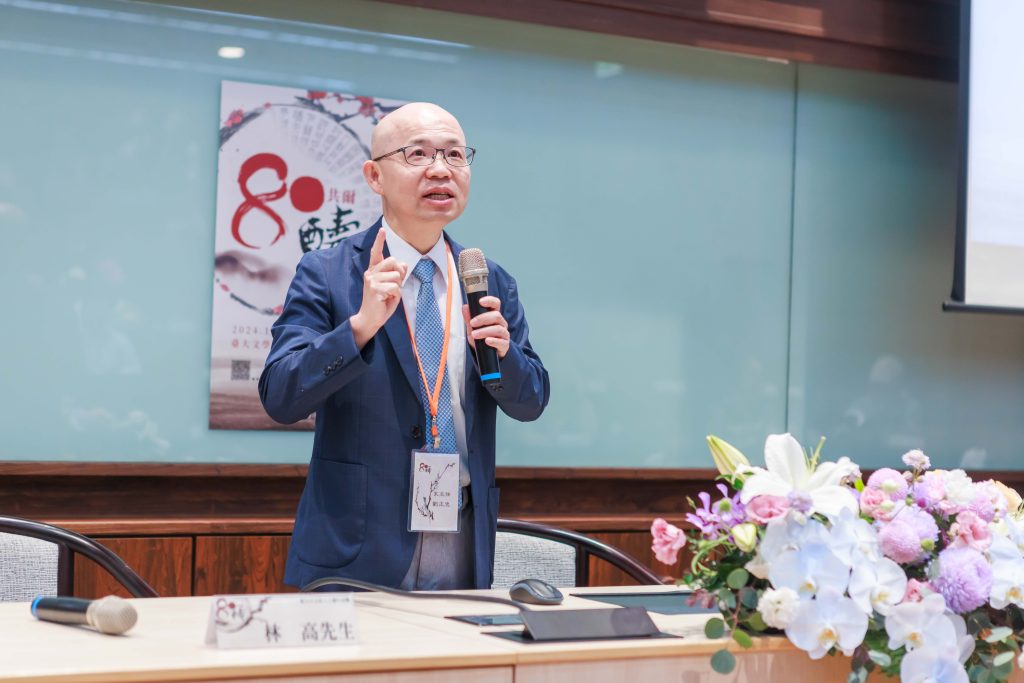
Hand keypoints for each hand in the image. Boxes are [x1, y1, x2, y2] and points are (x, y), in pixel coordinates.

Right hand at [351, 229, 407, 348]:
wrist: (370, 319)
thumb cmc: (382, 302)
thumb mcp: (392, 286)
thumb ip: (397, 274)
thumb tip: (403, 264)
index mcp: (373, 270)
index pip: (376, 253)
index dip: (379, 241)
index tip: (382, 230)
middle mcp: (370, 273)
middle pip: (393, 261)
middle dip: (399, 273)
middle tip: (394, 286)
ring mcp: (371, 280)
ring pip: (396, 276)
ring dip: (398, 287)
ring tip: (389, 295)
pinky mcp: (374, 289)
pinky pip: (395, 288)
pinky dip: (396, 295)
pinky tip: (387, 300)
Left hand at [463, 296, 509, 358]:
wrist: (486, 355)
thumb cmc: (480, 338)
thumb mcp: (472, 328)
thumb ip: (469, 318)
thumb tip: (464, 307)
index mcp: (494, 316)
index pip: (496, 304)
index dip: (490, 301)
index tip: (480, 301)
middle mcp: (501, 323)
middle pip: (496, 316)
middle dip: (483, 318)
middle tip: (472, 323)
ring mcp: (504, 334)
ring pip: (498, 329)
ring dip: (485, 331)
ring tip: (474, 335)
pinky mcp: (505, 345)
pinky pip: (501, 342)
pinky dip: (494, 341)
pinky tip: (487, 341)